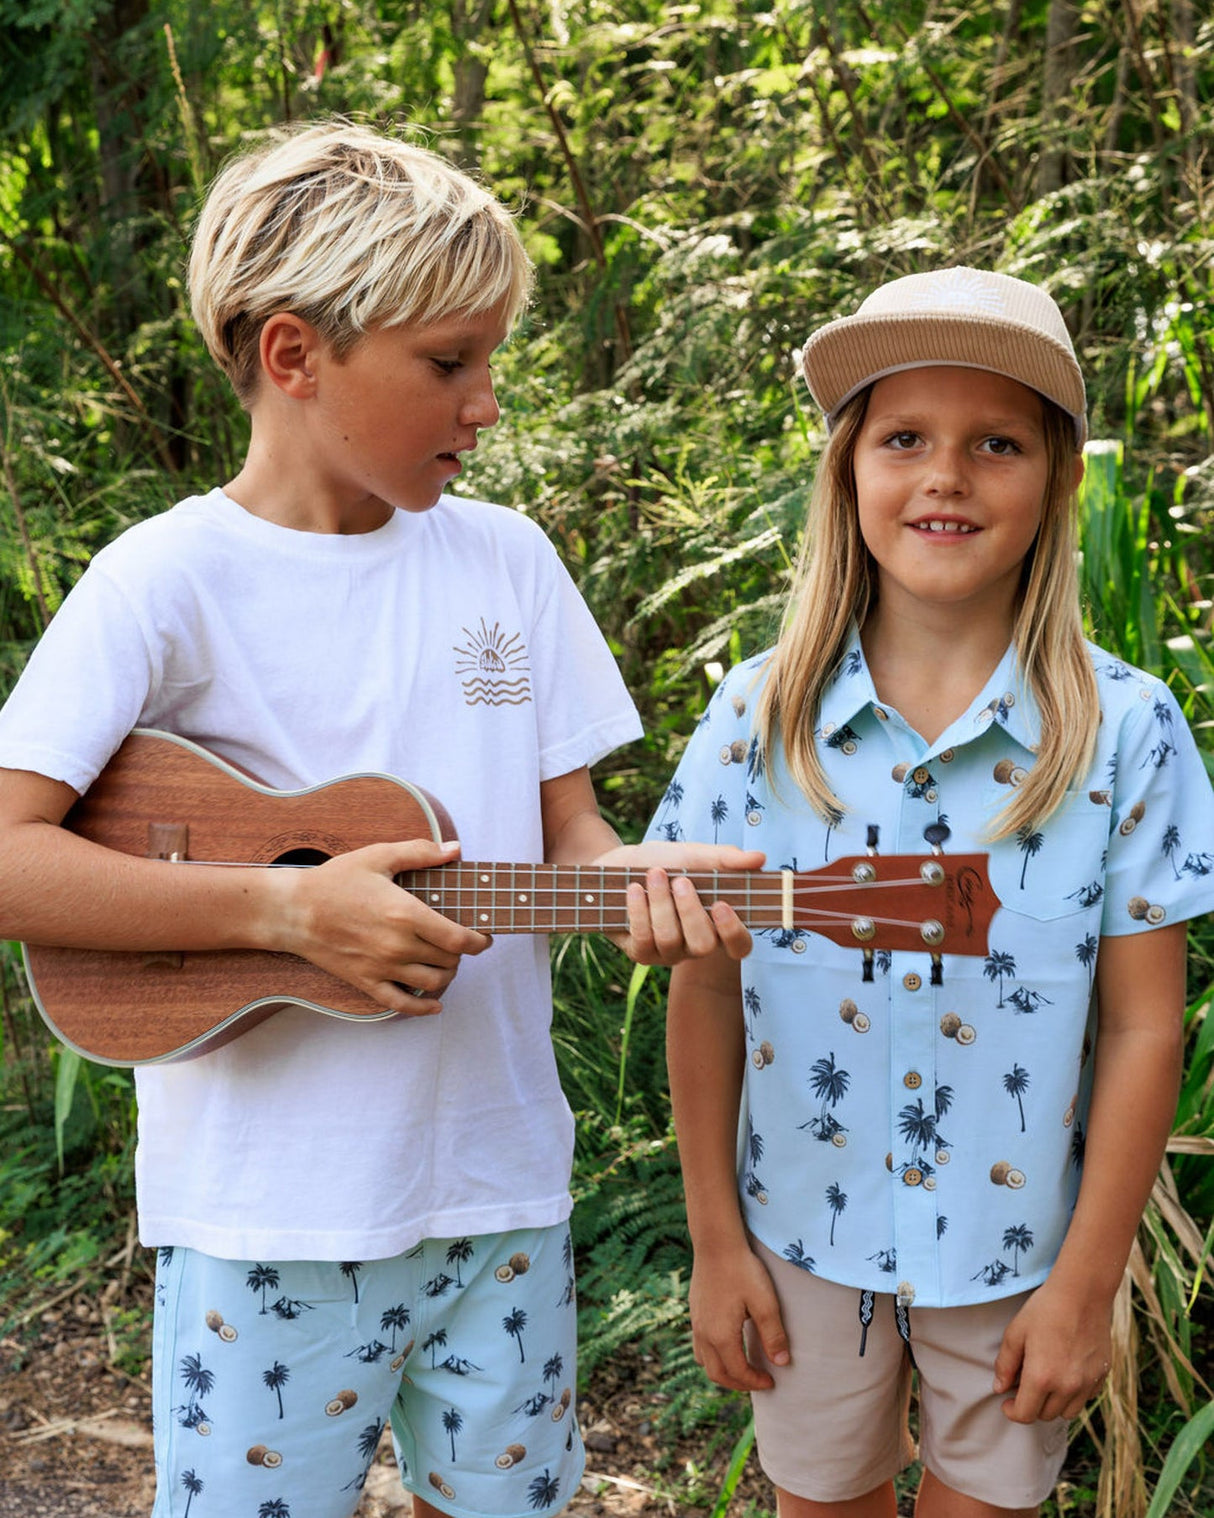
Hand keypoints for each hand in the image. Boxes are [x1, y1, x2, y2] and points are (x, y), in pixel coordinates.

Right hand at [272, 838, 491, 1014]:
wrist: (293, 911)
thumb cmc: (335, 880)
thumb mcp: (378, 857)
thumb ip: (420, 853)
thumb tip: (455, 849)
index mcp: (405, 914)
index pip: (458, 939)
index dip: (479, 941)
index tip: (483, 936)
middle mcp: (397, 945)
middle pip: (450, 961)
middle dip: (462, 954)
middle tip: (461, 943)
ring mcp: (382, 967)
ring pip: (432, 984)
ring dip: (447, 976)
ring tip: (447, 963)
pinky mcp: (366, 982)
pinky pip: (401, 1005)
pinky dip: (423, 1008)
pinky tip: (434, 1003)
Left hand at [596, 841, 764, 963]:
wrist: (618, 864)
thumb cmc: (662, 862)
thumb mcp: (693, 854)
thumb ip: (725, 858)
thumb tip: (761, 858)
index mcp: (717, 925)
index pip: (740, 946)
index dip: (734, 932)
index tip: (722, 904)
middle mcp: (695, 945)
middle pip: (704, 946)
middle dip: (691, 912)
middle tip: (680, 881)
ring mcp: (668, 952)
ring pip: (670, 940)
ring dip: (661, 904)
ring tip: (653, 875)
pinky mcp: (640, 953)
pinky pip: (643, 940)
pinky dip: (638, 911)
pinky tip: (633, 889)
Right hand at [688, 1242, 789, 1391]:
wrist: (716, 1243)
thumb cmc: (743, 1270)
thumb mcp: (765, 1302)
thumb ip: (773, 1335)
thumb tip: (782, 1363)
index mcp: (721, 1336)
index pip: (738, 1372)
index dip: (755, 1381)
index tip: (772, 1381)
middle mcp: (704, 1334)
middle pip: (717, 1374)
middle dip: (739, 1383)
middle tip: (758, 1381)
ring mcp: (696, 1323)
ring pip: (704, 1362)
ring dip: (724, 1372)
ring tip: (742, 1368)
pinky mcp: (694, 1312)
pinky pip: (699, 1346)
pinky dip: (713, 1357)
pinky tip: (727, 1345)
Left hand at [993, 1277, 1112, 1422]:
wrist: (1082, 1293)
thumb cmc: (1044, 1309)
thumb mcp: (1015, 1332)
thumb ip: (1005, 1364)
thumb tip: (999, 1389)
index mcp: (1042, 1377)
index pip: (1025, 1414)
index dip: (1012, 1411)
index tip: (1007, 1402)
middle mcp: (1067, 1387)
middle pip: (1046, 1415)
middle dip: (1031, 1405)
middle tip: (1023, 1385)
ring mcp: (1088, 1383)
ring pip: (1067, 1412)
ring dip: (1053, 1403)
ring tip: (1045, 1381)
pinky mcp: (1102, 1376)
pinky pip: (1085, 1398)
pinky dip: (1074, 1393)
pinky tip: (1066, 1372)